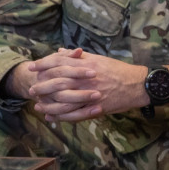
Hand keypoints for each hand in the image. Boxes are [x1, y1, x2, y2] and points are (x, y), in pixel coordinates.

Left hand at [19, 48, 145, 121]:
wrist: (138, 84)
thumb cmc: (118, 70)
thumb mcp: (97, 58)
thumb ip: (77, 56)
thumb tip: (59, 51)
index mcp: (85, 64)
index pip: (59, 62)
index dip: (43, 65)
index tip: (32, 67)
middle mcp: (86, 79)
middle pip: (58, 82)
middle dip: (42, 86)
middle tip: (31, 89)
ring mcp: (90, 94)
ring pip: (64, 101)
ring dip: (49, 105)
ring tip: (38, 106)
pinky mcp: (95, 108)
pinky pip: (75, 114)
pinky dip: (62, 117)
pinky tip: (52, 118)